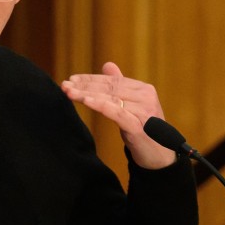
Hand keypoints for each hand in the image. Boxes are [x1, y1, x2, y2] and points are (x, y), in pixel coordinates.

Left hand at [61, 62, 175, 168]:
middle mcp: (146, 96)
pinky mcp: (139, 125)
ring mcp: (143, 110)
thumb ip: (121, 85)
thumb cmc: (143, 131)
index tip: (72, 79)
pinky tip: (86, 101)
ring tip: (69, 92)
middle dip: (84, 86)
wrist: (160, 158)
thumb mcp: (132, 106)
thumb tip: (108, 65)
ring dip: (86, 94)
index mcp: (144, 89)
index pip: (112, 81)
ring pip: (110, 98)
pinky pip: (116, 112)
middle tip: (65, 85)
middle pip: (109, 88)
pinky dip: (100, 105)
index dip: (90, 79)